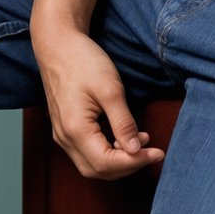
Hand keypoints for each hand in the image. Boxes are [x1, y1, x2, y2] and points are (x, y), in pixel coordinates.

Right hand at [30, 25, 164, 180]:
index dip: (135, 162)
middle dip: (128, 165)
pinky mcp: (65, 128)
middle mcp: (65, 138)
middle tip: (152, 151)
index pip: (107, 163)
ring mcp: (62, 134)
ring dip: (118, 160)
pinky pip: (86, 151)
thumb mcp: (110, 88)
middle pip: (98, 170)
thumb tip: (137, 150)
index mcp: (75, 129)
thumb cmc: (83, 60)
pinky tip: (122, 137)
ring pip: (91, 164)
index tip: (158, 153)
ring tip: (142, 142)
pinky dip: (107, 151)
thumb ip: (123, 122)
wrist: (57, 43)